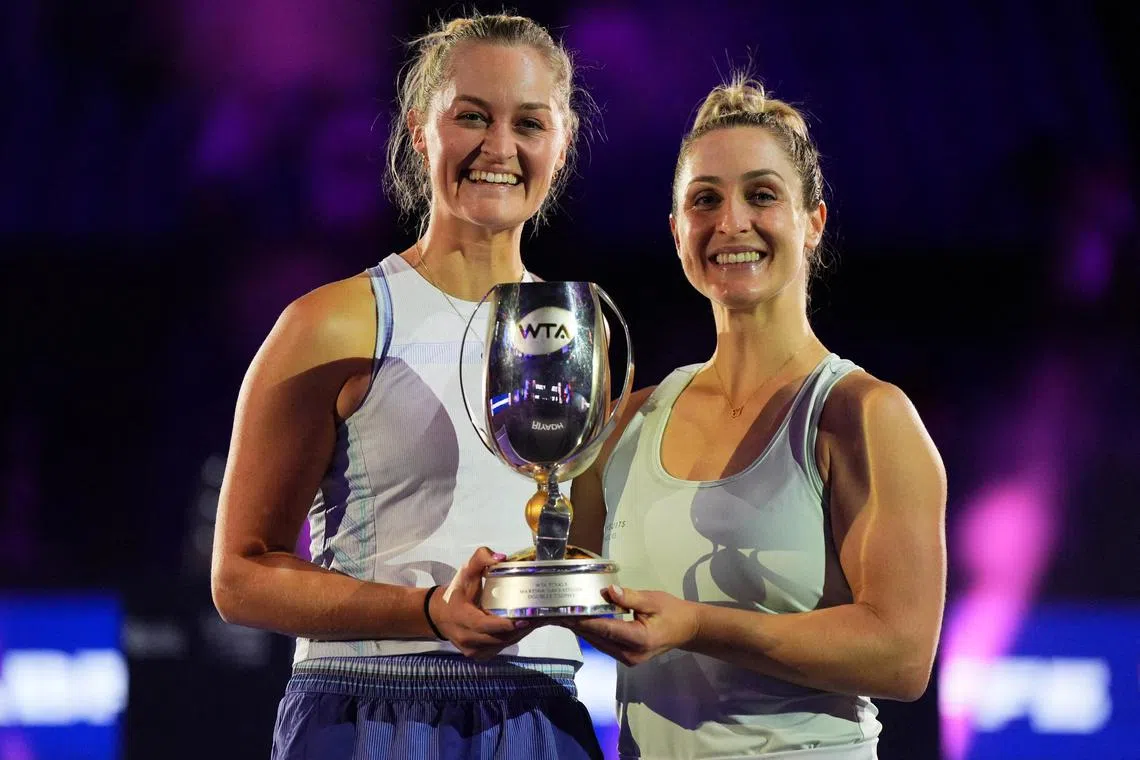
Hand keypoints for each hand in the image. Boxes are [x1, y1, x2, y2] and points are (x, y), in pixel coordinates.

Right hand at [432, 547, 531, 659]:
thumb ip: (481, 559)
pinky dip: (514, 637)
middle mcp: (467, 638)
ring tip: (538, 620)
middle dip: (521, 628)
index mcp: (461, 618)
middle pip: (499, 637)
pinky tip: (525, 626)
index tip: (523, 618)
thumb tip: (501, 557)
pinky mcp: (480, 655)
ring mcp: (473, 650)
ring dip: (521, 633)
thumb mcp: (465, 573)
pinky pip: (500, 648)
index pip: (483, 625)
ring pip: (503, 644)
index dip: (503, 624)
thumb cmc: (456, 593)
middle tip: (540, 616)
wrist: (438, 615)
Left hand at [568, 585, 699, 666]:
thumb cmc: (671, 612)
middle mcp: (630, 654)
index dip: (584, 621)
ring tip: (563, 615)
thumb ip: (629, 597)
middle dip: (577, 625)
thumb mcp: (652, 600)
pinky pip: (604, 645)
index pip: (605, 629)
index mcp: (639, 639)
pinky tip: (580, 622)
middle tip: (557, 612)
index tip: (566, 613)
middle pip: (597, 639)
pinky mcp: (626, 657)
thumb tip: (608, 591)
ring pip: (598, 644)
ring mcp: (628, 659)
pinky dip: (592, 633)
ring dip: (581, 630)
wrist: (687, 629)